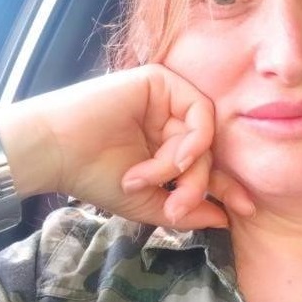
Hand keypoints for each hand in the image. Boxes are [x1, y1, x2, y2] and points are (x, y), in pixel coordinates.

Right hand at [0, 64, 253, 229]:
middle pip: (209, 153)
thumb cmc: (94, 176)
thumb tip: (226, 219)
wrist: (56, 152)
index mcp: (166, 145)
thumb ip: (188, 208)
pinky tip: (173, 159)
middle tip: (177, 208)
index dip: (227, 188)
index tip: (244, 210)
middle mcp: (170, 120)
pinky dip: (191, 141)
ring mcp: (167, 100)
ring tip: (149, 181)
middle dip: (199, 185)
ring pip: (205, 136)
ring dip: (184, 167)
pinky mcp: (162, 82)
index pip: (206, 165)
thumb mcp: (148, 201)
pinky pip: (199, 112)